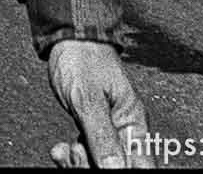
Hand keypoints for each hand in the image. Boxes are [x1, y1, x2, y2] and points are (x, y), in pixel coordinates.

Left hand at [47, 40, 152, 167]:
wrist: (67, 41)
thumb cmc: (81, 59)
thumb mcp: (88, 98)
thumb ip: (101, 134)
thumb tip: (115, 169)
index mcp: (134, 123)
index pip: (142, 165)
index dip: (124, 171)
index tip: (105, 169)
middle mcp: (125, 132)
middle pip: (117, 168)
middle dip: (92, 167)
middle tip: (76, 152)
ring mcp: (107, 133)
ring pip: (99, 164)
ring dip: (80, 162)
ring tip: (66, 149)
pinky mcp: (92, 131)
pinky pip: (85, 155)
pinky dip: (71, 156)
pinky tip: (60, 150)